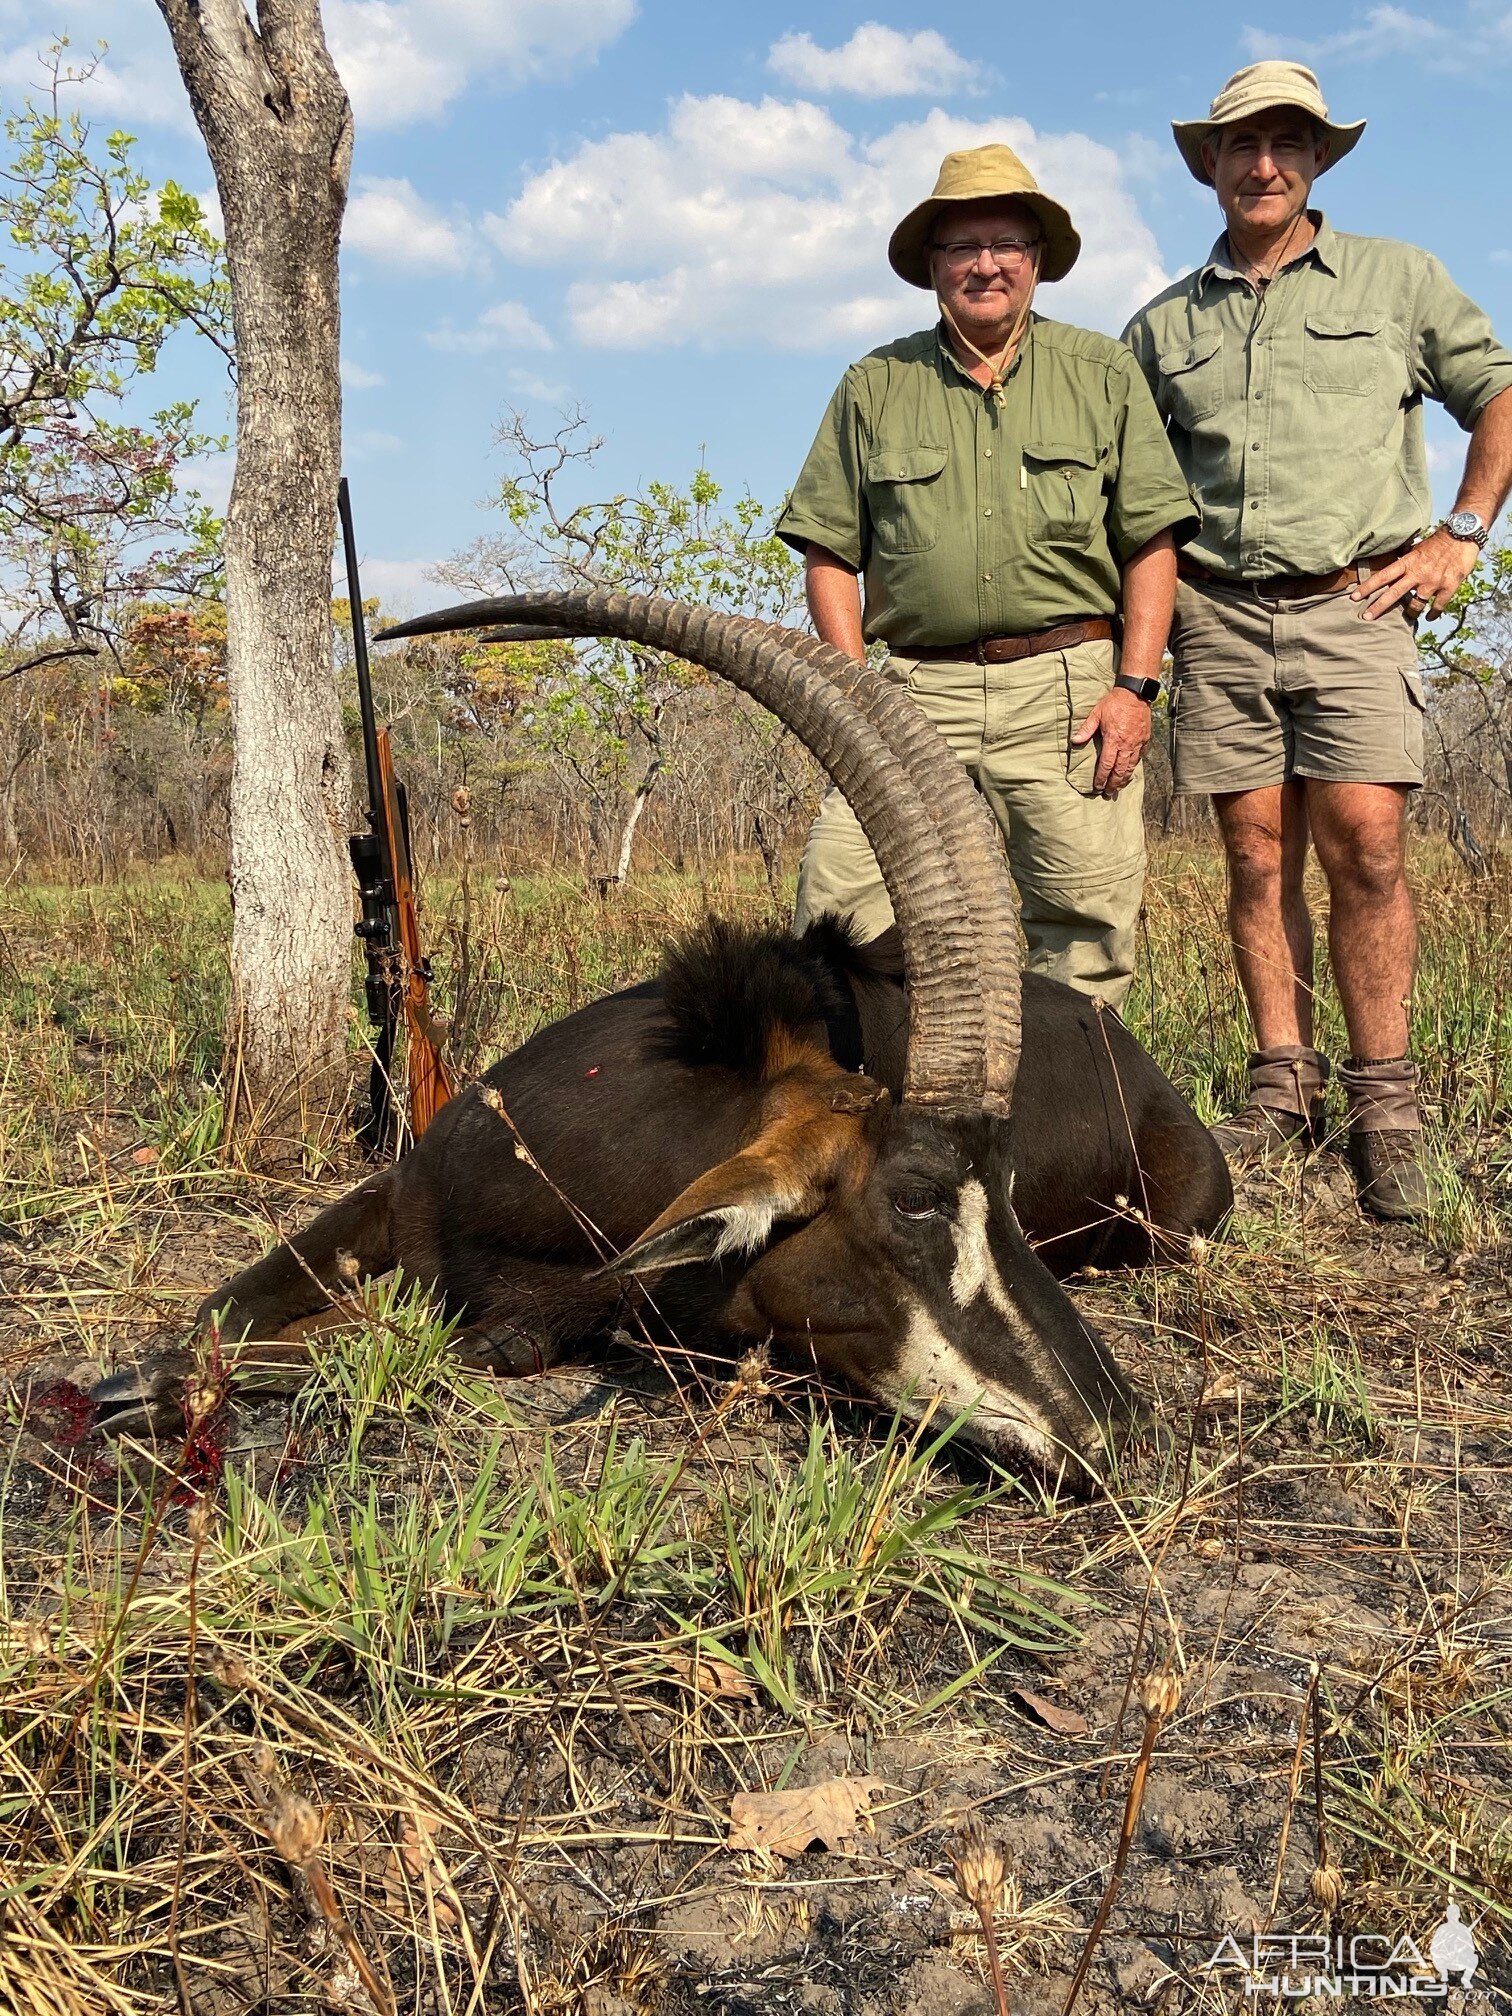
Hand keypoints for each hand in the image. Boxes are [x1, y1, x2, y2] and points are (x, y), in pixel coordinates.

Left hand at [1071, 686, 1150, 798]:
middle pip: (1120, 770)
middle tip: (1109, 793)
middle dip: (1114, 784)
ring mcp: (1137, 743)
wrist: (1135, 693)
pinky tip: (1129, 772)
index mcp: (1113, 739)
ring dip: (1124, 779)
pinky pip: (1139, 757)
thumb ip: (1086, 729)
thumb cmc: (1114, 703)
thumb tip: (1075, 741)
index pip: (1106, 765)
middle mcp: (1126, 744)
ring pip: (1131, 766)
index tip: (1098, 787)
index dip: (1102, 778)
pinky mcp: (1145, 739)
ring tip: (1119, 787)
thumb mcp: (1096, 713)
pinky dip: (1134, 766)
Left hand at [1352, 527, 1479, 620]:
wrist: (1463, 535)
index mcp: (1408, 562)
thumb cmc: (1437, 541)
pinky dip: (1433, 614)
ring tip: (1408, 617)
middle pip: (1393, 593)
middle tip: (1365, 617)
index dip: (1368, 587)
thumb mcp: (1417, 548)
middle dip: (1377, 607)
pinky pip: (1438, 606)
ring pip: (1416, 605)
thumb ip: (1405, 561)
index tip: (1354, 597)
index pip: (1383, 576)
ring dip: (1411, 613)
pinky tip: (1430, 617)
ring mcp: (1433, 581)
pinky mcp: (1448, 586)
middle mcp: (1418, 573)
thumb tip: (1390, 568)